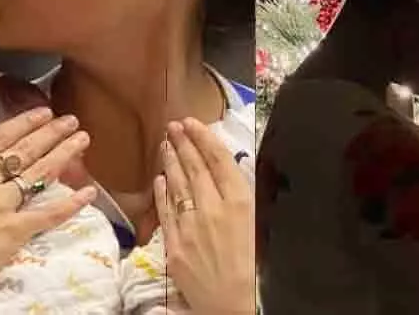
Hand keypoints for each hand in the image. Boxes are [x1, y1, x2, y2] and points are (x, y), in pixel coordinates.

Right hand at [0, 107, 96, 313]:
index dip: (24, 123)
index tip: (43, 112)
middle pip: (25, 150)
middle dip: (52, 133)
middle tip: (72, 120)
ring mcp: (3, 203)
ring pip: (41, 172)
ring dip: (65, 154)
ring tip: (83, 139)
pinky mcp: (17, 228)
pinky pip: (49, 213)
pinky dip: (72, 203)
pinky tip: (89, 192)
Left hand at [154, 118, 255, 314]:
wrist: (234, 304)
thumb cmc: (255, 265)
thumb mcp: (258, 223)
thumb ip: (242, 194)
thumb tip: (228, 167)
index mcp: (239, 202)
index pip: (218, 160)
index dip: (203, 138)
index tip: (192, 122)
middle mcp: (213, 209)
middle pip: (195, 168)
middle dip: (182, 143)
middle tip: (173, 125)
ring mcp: (190, 226)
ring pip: (177, 185)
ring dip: (171, 162)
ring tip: (166, 143)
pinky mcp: (174, 244)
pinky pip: (165, 210)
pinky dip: (162, 191)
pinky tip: (160, 177)